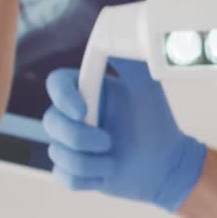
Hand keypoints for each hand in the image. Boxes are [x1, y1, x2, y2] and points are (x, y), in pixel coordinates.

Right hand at [42, 58, 207, 211]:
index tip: (83, 110)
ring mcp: (71, 144)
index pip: (56, 84)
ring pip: (57, 152)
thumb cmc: (157, 124)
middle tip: (109, 142)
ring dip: (90, 161)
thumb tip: (114, 39)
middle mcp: (74, 115)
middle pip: (51, 121)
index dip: (62, 97)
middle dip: (79, 137)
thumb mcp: (147, 90)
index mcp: (87, 92)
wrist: (165, 165)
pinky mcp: (72, 170)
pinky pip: (63, 176)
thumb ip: (131, 64)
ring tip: (115, 160)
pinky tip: (106, 174)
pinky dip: (86, 178)